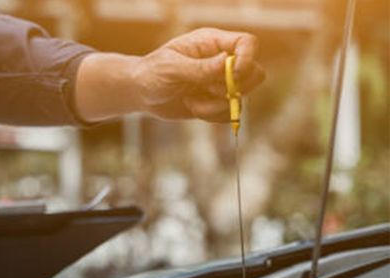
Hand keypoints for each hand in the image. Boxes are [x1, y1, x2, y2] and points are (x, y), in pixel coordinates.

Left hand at [132, 28, 265, 120]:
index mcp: (212, 43)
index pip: (247, 43)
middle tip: (210, 90)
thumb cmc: (151, 73)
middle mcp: (221, 61)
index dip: (247, 59)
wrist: (140, 93)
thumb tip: (228, 64)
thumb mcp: (172, 69)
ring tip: (191, 101)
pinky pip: (230, 113)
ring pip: (242, 96)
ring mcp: (220, 83)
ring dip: (218, 104)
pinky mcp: (216, 102)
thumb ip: (200, 68)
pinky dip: (214, 115)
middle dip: (236, 87)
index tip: (232, 74)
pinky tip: (194, 107)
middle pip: (255, 72)